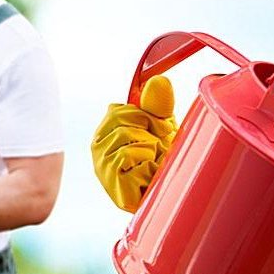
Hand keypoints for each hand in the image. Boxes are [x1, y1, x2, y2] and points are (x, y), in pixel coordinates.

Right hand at [91, 75, 177, 212]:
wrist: (174, 193)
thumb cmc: (166, 162)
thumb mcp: (164, 127)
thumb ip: (159, 105)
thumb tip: (159, 80)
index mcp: (107, 132)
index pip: (117, 109)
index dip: (143, 114)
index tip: (159, 128)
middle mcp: (99, 146)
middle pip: (121, 117)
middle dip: (149, 127)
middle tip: (160, 146)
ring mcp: (101, 163)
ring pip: (126, 134)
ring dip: (150, 146)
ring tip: (154, 161)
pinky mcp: (109, 179)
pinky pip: (127, 154)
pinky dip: (146, 160)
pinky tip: (149, 172)